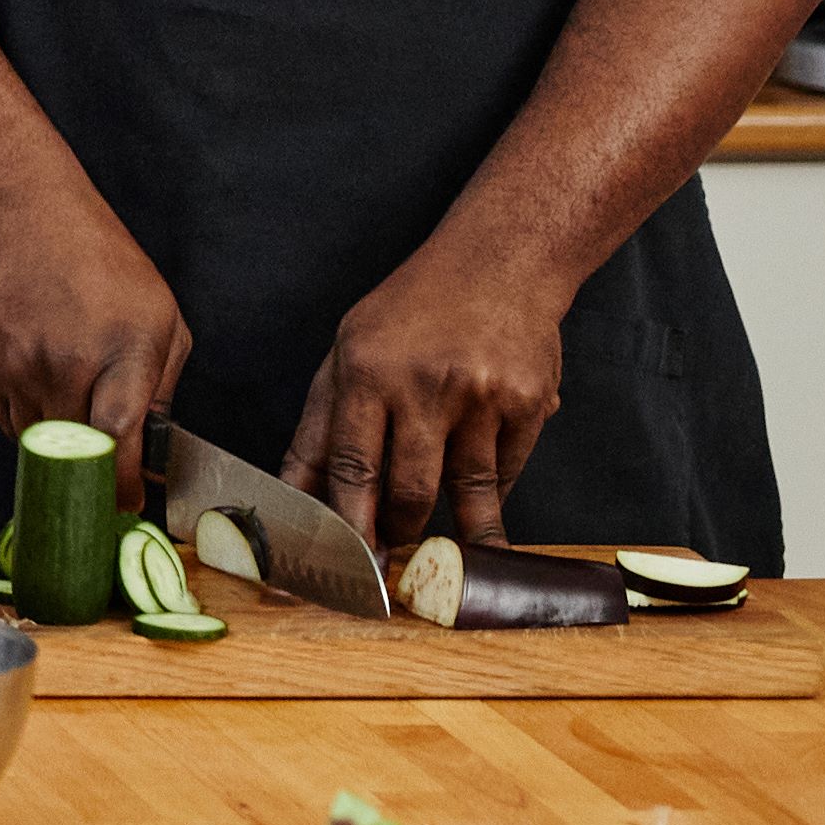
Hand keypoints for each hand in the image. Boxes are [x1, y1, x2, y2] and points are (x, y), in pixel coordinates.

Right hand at [0, 180, 190, 505]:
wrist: (22, 215)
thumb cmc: (101, 260)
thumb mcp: (160, 314)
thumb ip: (162, 383)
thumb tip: (152, 444)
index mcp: (121, 352)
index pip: (119, 441)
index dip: (124, 485)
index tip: (131, 503)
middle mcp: (66, 365)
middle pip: (76, 455)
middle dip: (95, 474)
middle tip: (110, 478)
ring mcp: (19, 368)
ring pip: (40, 445)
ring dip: (63, 450)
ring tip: (79, 424)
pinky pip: (10, 421)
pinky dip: (33, 426)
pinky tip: (49, 399)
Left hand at [290, 243, 576, 552]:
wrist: (500, 262)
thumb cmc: (411, 310)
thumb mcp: (348, 350)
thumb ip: (322, 424)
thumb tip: (296, 494)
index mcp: (366, 370)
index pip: (348, 466)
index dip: (344, 523)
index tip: (342, 561)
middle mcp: (423, 384)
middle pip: (407, 489)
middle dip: (395, 534)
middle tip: (388, 560)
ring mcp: (481, 397)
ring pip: (464, 494)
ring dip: (451, 536)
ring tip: (439, 558)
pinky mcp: (528, 406)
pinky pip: (504, 476)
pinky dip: (490, 498)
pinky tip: (480, 506)